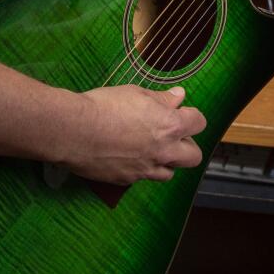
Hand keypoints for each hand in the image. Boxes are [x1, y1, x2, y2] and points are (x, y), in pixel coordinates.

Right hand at [65, 84, 206, 184]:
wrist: (74, 131)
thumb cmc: (103, 107)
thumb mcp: (135, 93)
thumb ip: (161, 98)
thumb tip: (179, 96)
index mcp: (170, 126)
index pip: (199, 123)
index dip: (191, 116)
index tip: (181, 112)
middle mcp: (163, 151)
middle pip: (194, 156)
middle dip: (187, 145)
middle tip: (171, 135)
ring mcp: (146, 169)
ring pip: (170, 173)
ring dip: (166, 161)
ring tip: (150, 148)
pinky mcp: (127, 180)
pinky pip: (143, 178)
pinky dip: (141, 169)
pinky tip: (127, 155)